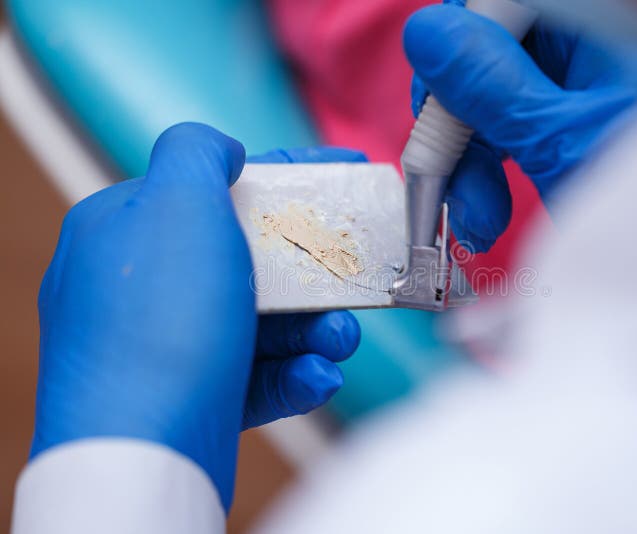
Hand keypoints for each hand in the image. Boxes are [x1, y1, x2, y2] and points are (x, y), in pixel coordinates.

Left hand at [32, 123, 361, 510]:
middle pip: (256, 260)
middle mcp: (152, 287)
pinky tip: (317, 377)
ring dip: (317, 328)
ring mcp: (176, 345)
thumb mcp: (175, 203)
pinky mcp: (202, 397)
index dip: (290, 174)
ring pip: (268, 323)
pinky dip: (297, 373)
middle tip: (359, 273)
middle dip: (315, 269)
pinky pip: (262, 375)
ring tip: (340, 339)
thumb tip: (225, 150)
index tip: (345, 170)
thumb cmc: (159, 321)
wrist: (140, 450)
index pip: (224, 188)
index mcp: (134, 230)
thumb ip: (198, 151)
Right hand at [405, 2, 636, 251]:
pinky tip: (491, 212)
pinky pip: (511, 126)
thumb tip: (428, 33)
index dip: (455, 61)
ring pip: (491, 98)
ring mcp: (580, 78)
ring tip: (480, 222)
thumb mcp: (566, 145)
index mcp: (600, 24)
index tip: (440, 123)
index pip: (495, 9)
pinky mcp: (571, 115)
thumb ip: (495, 88)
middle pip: (485, 57)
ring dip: (470, 161)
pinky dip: (494, 169)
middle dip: (459, 127)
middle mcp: (589, 40)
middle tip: (450, 188)